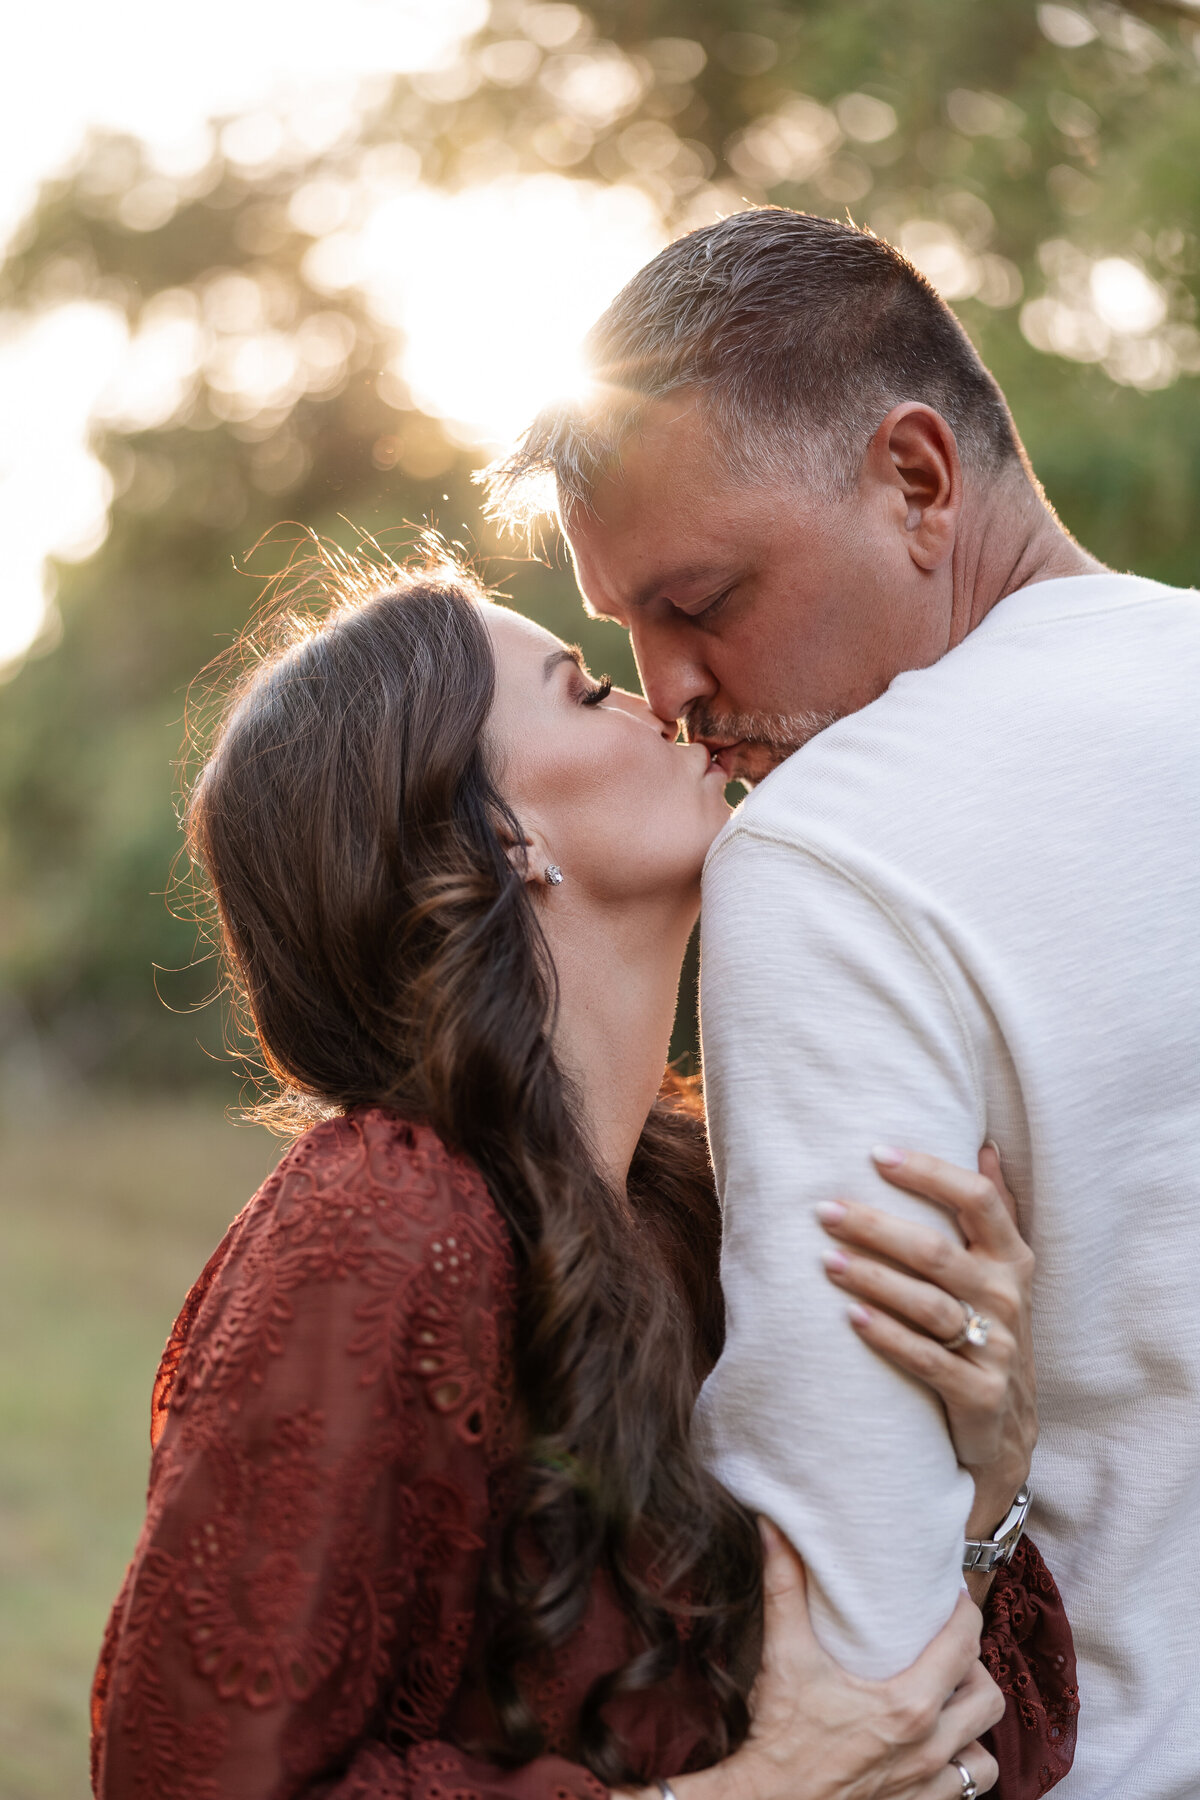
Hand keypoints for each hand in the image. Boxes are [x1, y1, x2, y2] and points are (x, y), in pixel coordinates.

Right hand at [624, 1521, 1001, 1799]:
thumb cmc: (780, 1735)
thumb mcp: (784, 1655)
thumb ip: (784, 1588)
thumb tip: (773, 1530)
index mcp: (908, 1704)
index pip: (964, 1644)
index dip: (964, 1612)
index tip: (951, 1596)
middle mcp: (928, 1746)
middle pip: (987, 1697)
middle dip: (975, 1670)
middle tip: (949, 1651)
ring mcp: (926, 1784)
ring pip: (985, 1754)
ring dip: (973, 1728)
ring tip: (949, 1705)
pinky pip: (966, 1791)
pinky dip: (960, 1768)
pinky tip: (938, 1752)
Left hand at [818, 1145, 1035, 1536]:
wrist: (1007, 1433)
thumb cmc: (989, 1333)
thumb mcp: (1001, 1272)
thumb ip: (993, 1211)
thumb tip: (983, 1144)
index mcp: (1011, 1259)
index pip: (977, 1199)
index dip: (929, 1171)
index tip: (875, 1153)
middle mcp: (1007, 1297)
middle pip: (937, 1251)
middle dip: (876, 1226)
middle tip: (824, 1209)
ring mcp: (997, 1348)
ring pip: (927, 1304)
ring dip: (872, 1279)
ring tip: (825, 1260)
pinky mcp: (979, 1394)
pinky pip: (926, 1360)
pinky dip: (886, 1336)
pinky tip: (849, 1317)